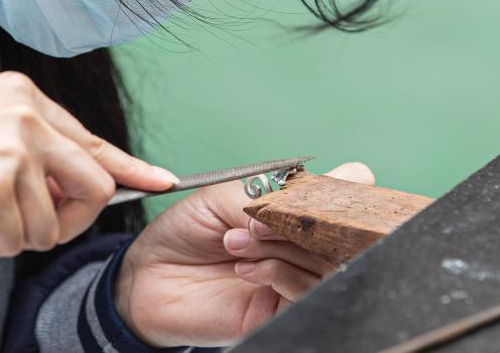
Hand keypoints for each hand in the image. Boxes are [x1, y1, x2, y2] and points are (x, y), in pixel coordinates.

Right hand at [0, 71, 177, 255]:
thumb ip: (37, 152)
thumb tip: (91, 184)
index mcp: (23, 94)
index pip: (93, 140)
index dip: (131, 167)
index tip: (160, 180)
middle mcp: (24, 111)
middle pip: (94, 185)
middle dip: (69, 221)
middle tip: (27, 228)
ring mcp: (11, 145)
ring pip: (54, 224)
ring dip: (14, 236)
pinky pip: (18, 239)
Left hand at [113, 162, 374, 347]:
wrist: (149, 275)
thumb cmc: (186, 230)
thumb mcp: (226, 196)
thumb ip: (279, 195)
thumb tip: (331, 189)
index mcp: (295, 208)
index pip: (350, 194)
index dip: (345, 189)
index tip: (309, 192)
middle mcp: (303, 243)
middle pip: (345, 230)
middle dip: (303, 219)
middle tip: (258, 218)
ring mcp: (297, 277)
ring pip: (325, 260)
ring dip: (280, 245)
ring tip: (236, 240)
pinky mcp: (283, 310)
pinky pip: (305, 291)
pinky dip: (277, 272)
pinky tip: (243, 267)